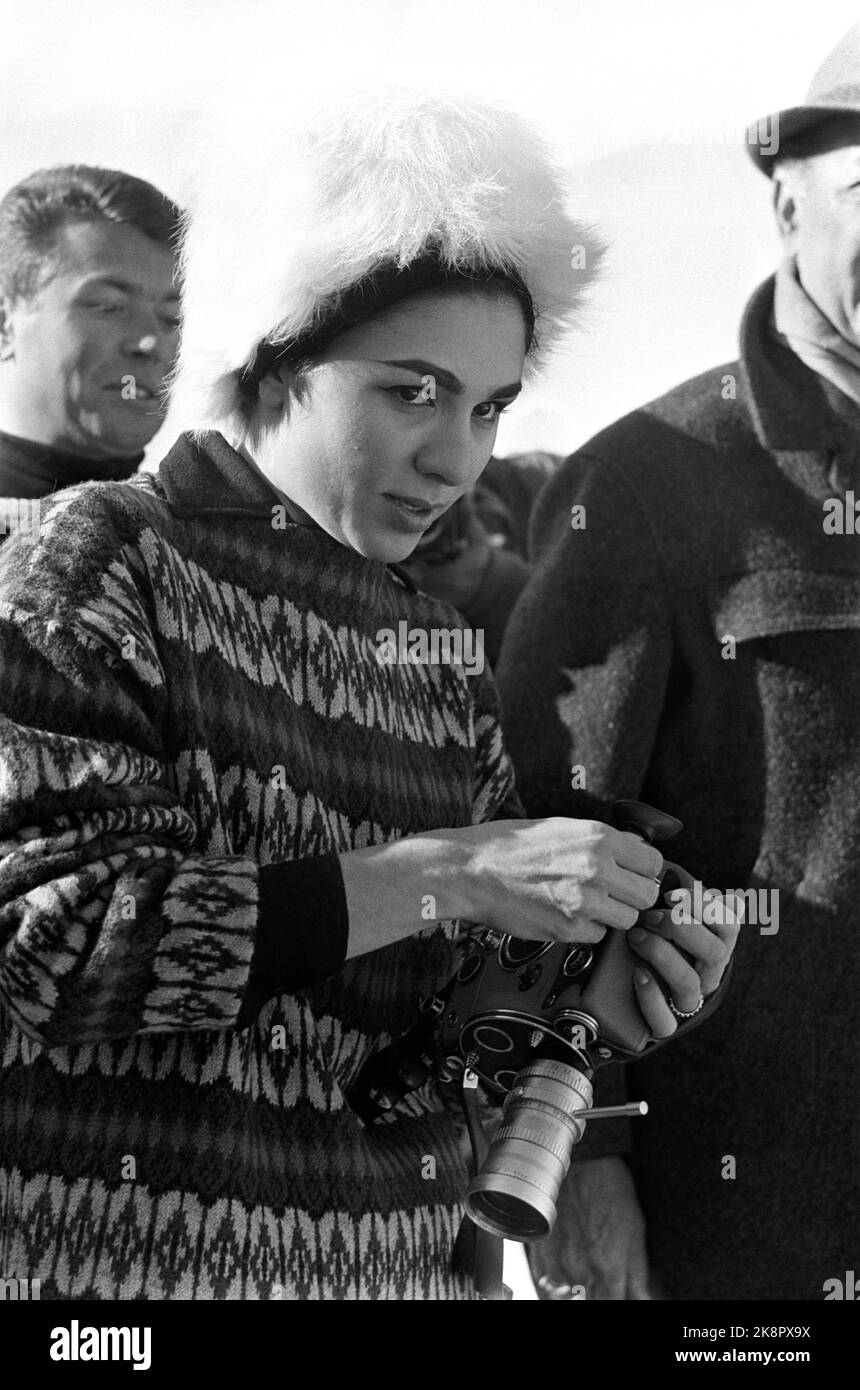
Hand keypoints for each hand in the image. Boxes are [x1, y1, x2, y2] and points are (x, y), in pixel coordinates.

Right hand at [463, 817, 662, 944]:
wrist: (471, 870)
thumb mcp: (562, 827)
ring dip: (611, 915)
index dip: (643, 871)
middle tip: (611, 894)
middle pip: (646, 894)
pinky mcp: (569, 928)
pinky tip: (566, 915)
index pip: (652, 862)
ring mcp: (584, 901)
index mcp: (598, 838)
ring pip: (627, 919)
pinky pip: (598, 936)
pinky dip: (586, 930)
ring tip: (586, 905)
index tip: (631, 875)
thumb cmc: (510, 846)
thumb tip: (636, 852)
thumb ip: (602, 841)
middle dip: (631, 896)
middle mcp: (597, 868)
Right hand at [527, 1156, 650, 1299]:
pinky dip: (555, 1293)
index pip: (614, 1306)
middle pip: (590, 1304)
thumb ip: (638, 1274)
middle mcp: (580, 1273)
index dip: (617, 1302)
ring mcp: (556, 1266)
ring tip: (584, 1289)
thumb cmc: (611, 1192)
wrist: (579, 1163)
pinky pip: (544, 1289)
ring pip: (565, 1302)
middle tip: (605, 1289)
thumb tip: (645, 1300)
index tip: (618, 1296)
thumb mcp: (636, 1231)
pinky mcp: (539, 1255)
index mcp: (608, 1270)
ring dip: (576, 1298)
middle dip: (599, 1299)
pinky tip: (565, 1287)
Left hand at [628, 886, 742, 1038]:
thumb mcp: (661, 905)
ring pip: (690, 985)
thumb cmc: (647, 928)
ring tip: (635, 937)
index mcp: (715, 942)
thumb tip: (678, 873)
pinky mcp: (664, 1024)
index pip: (730, 923)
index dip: (705, 906)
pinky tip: (636, 974)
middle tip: (647, 915)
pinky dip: (650, 997)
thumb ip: (674, 888)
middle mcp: (708, 973)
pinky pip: (665, 1021)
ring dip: (662, 955)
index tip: (671, 894)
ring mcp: (687, 1001)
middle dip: (679, 928)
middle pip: (714, 952)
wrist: (615, 979)